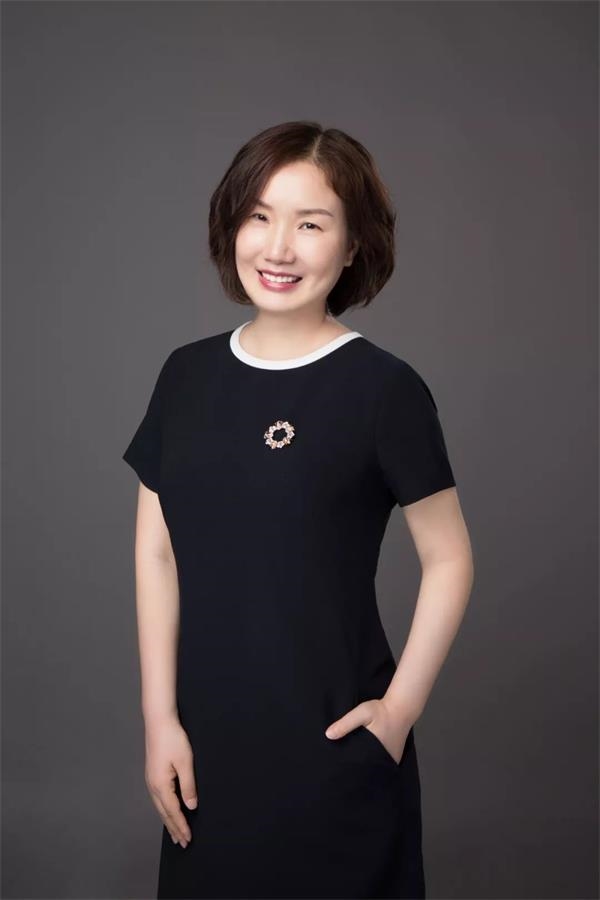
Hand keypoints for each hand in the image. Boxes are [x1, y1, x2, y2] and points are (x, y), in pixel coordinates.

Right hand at [144, 716, 196, 847]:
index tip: (188, 839)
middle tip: (183, 843)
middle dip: (174, 828)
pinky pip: (159, 799)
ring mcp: (151, 780)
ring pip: (160, 807)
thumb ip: (188, 786)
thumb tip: (191, 806)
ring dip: (169, 821)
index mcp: (161, 785)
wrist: (158, 722)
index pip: (173, 811)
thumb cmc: (173, 740)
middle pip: (164, 813)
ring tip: (176, 833)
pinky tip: (168, 811)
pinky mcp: (152, 775)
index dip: (181, 826)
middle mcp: (153, 786)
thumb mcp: (185, 762)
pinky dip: (165, 810)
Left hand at [324, 697, 412, 764]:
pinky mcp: (395, 756)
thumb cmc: (381, 711)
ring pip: (376, 768)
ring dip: (367, 766)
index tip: (339, 770)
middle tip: (344, 770)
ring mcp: (392, 759)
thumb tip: (328, 735)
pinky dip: (375, 762)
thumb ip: (346, 724)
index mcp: (375, 751)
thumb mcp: (362, 713)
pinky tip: (367, 758)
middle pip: (368, 770)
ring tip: (354, 766)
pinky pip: (383, 763)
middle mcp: (385, 759)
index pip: (359, 767)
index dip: (349, 769)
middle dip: (357, 770)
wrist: (402, 707)